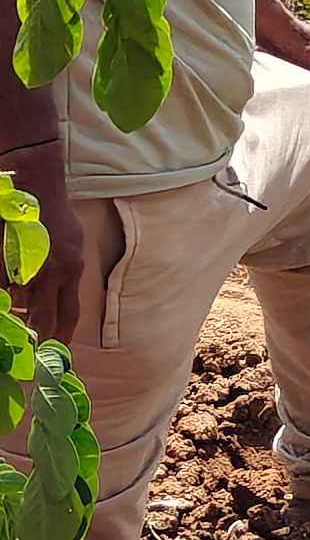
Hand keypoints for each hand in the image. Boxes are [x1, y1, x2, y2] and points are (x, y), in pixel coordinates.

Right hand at [5, 167, 79, 341]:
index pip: (69, 314)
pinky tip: (7, 299)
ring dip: (17, 316)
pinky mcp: (7, 258)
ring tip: (15, 324)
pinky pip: (3, 287)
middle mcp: (54, 270)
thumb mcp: (73, 246)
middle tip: (30, 350)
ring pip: (20, 305)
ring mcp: (29, 265)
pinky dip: (5, 295)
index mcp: (73, 269)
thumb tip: (57, 300)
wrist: (35, 187)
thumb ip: (66, 274)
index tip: (57, 352)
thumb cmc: (55, 216)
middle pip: (44, 317)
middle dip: (36, 336)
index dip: (61, 336)